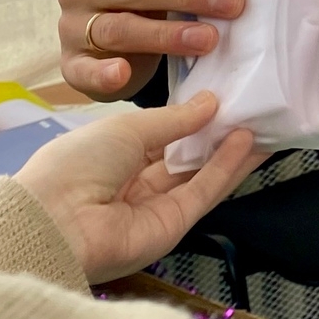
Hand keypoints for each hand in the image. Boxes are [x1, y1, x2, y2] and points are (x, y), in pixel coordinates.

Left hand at [13, 95, 258, 282]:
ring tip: (262, 119)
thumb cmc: (77, 163)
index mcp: (112, 154)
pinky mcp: (174, 226)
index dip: (190, 115)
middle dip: (215, 131)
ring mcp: (155, 206)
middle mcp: (134, 182)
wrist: (56, 223)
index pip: (160, 134)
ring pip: (200, 173)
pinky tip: (247, 142)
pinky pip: (203, 192)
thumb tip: (210, 103)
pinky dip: (225, 167)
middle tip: (250, 104)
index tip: (222, 92)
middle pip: (183, 155)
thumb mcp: (125, 127)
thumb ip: (172, 119)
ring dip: (229, 148)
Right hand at [56, 0, 248, 100]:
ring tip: (209, 39)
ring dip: (168, 35)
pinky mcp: (71, 64)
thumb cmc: (139, 1)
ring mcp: (70, 26)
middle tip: (235, 3)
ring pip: (120, 28)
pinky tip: (123, 73)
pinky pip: (85, 70)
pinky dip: (104, 73)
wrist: (104, 44)